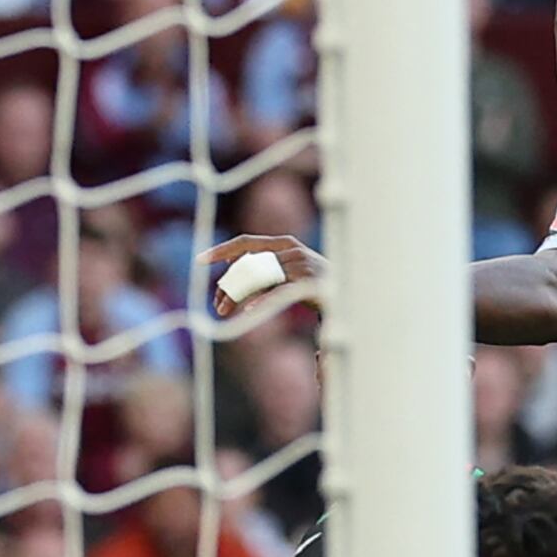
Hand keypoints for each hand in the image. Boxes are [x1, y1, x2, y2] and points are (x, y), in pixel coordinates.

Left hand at [201, 233, 321, 317]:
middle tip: (217, 306)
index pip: (245, 242)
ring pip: (255, 279)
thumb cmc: (323, 286)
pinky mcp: (307, 284)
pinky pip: (276, 293)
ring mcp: (299, 266)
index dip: (221, 250)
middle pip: (246, 265)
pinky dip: (261, 303)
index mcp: (284, 243)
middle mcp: (290, 250)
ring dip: (236, 297)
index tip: (199, 260)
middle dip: (227, 286)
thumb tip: (234, 271)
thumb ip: (266, 269)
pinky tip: (248, 314)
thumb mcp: (291, 273)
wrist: (357, 293)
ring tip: (225, 312)